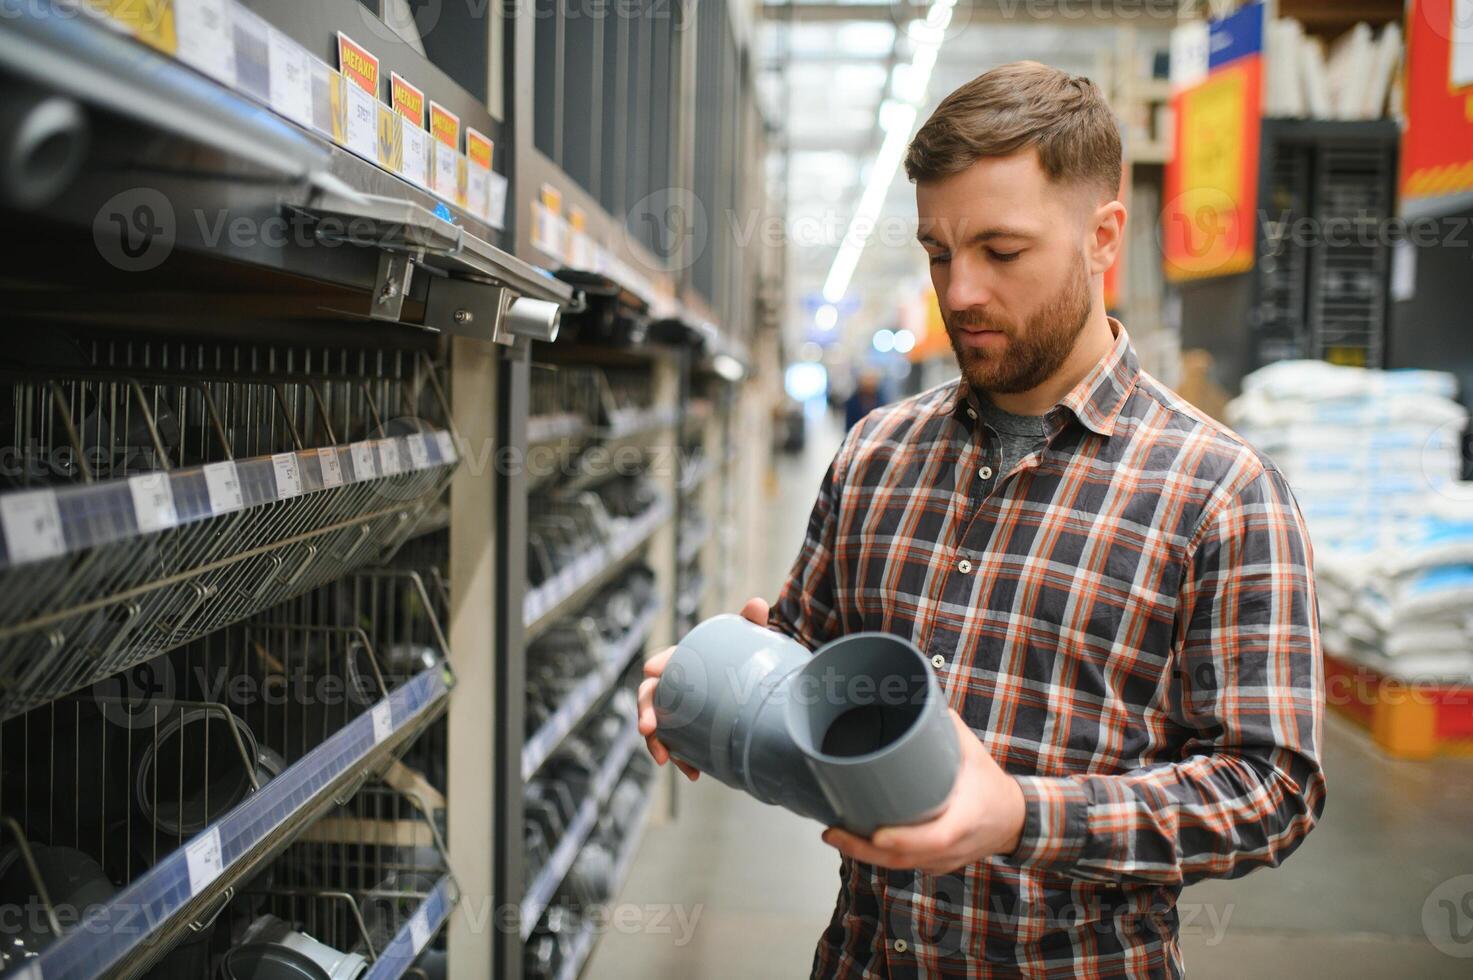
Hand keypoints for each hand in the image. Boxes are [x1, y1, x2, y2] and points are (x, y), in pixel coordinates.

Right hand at [637, 597, 771, 781]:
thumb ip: (750, 622)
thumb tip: (758, 603)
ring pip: (659, 728)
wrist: (756, 681)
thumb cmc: (745, 656)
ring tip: (666, 759)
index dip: (656, 667)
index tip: (653, 672)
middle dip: (645, 713)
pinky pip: (678, 747)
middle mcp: (676, 687)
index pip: (663, 662)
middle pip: (652, 698)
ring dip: (658, 744)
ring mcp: (680, 712)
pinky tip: (694, 772)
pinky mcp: (691, 732)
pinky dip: (682, 760)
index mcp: (684, 662)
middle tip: (647, 728)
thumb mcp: (748, 639)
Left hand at [820, 710, 1025, 874]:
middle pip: (906, 859)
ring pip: (901, 866)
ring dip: (865, 855)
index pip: (936, 838)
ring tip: (835, 834)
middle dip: (864, 850)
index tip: (876, 833)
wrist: (1014, 819)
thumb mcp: (973, 752)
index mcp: (967, 817)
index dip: (905, 839)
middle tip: (832, 832)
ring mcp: (945, 861)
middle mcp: (956, 846)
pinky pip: (905, 865)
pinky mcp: (936, 865)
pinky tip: (856, 843)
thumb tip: (913, 695)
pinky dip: (879, 857)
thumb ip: (944, 726)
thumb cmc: (990, 783)